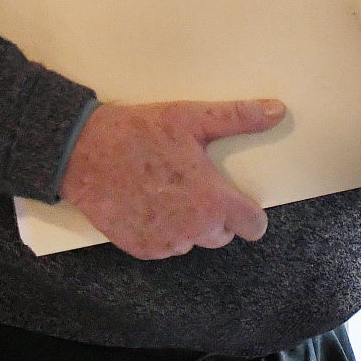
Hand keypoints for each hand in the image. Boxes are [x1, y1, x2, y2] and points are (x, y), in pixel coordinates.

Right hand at [58, 99, 285, 259]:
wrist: (83, 153)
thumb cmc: (139, 133)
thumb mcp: (192, 118)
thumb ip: (239, 118)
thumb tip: (277, 111)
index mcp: (212, 202)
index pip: (253, 225)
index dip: (250, 212)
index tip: (239, 199)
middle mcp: (192, 230)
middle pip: (222, 233)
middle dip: (216, 213)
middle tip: (196, 182)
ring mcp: (165, 243)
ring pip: (192, 240)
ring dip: (188, 222)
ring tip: (169, 189)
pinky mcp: (141, 249)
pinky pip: (165, 245)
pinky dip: (162, 229)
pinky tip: (149, 202)